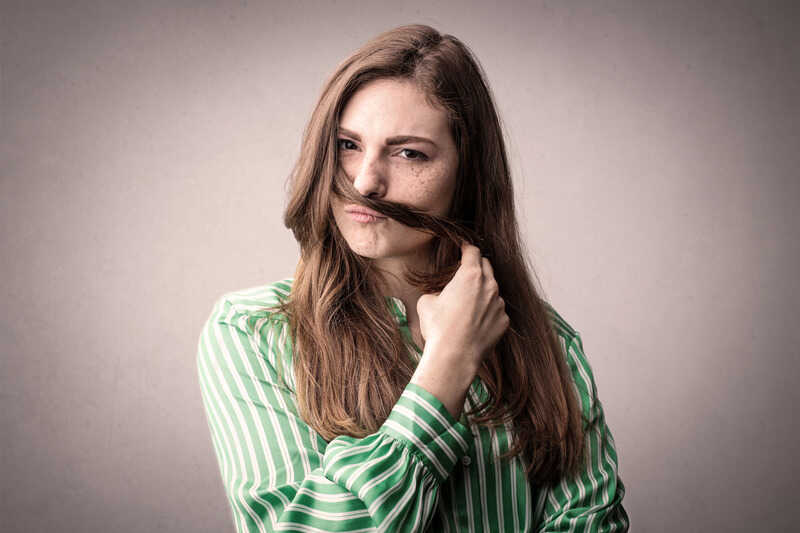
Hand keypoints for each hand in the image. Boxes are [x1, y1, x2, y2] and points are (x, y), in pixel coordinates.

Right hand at [411, 242, 509, 417]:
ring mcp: (499, 304)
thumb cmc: (438, 328)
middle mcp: (490, 286)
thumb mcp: (426, 302)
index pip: (473, 251)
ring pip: (493, 290)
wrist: (454, 357)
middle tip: (465, 273)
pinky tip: (475, 322)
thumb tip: (441, 294)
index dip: (466, 248)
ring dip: (483, 291)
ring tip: (467, 304)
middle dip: (477, 266)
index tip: (464, 248)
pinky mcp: (504, 321)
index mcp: (470, 275)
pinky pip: (497, 310)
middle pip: (487, 266)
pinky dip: (488, 311)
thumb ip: (437, 290)